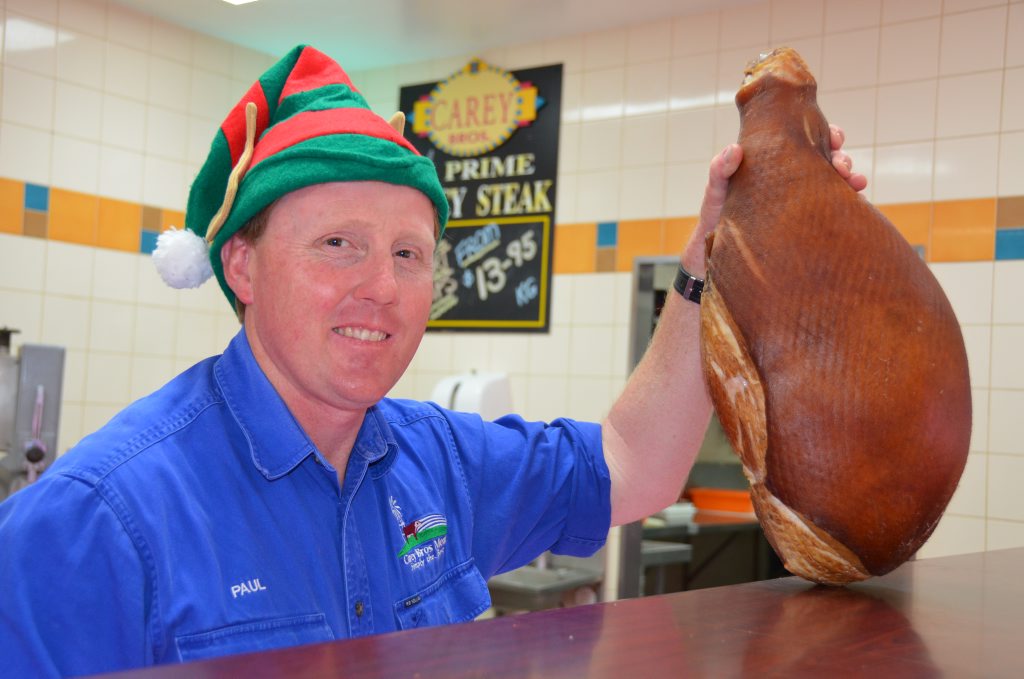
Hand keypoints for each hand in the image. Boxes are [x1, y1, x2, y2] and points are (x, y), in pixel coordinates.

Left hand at [690, 124, 866, 261]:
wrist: (715, 251)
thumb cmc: (715, 215)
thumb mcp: (715, 191)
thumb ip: (720, 170)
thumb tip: (734, 149)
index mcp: (775, 160)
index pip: (805, 140)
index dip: (825, 133)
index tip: (835, 138)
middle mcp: (792, 176)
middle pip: (827, 157)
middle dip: (842, 157)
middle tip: (842, 166)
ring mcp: (801, 198)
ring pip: (835, 181)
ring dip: (851, 178)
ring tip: (856, 182)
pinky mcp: (805, 221)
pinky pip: (832, 208)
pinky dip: (848, 203)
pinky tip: (856, 204)